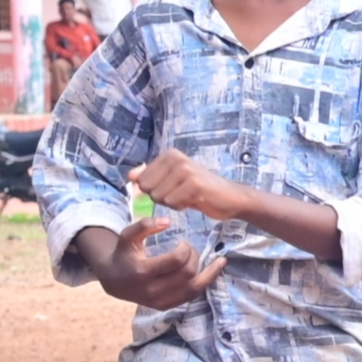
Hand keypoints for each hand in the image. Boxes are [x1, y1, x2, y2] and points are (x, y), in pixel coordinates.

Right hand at [89, 215, 224, 310]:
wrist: (114, 280)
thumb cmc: (123, 254)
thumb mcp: (128, 236)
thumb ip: (144, 225)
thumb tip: (167, 222)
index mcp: (142, 271)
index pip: (176, 260)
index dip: (185, 249)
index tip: (183, 243)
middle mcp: (151, 290)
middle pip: (187, 274)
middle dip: (194, 257)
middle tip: (190, 249)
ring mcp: (159, 301)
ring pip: (194, 289)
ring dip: (208, 273)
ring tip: (219, 261)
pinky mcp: (165, 307)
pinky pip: (191, 296)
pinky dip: (204, 284)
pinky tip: (213, 273)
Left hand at [126, 150, 247, 225]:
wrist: (231, 198)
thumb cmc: (200, 190)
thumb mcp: (172, 181)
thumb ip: (150, 177)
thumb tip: (130, 176)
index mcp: (169, 155)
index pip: (141, 180)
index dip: (155, 190)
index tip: (174, 188)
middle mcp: (176, 158)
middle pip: (147, 188)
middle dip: (161, 197)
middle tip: (181, 194)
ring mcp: (185, 170)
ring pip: (158, 197)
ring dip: (172, 203)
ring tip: (189, 196)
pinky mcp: (194, 184)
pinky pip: (171, 202)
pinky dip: (181, 207)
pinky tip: (195, 200)